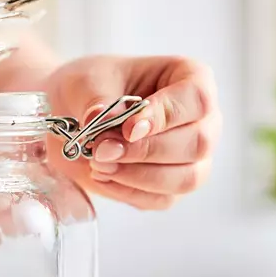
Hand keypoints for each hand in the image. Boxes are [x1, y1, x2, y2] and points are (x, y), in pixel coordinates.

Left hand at [44, 56, 220, 209]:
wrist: (73, 114)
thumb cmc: (91, 87)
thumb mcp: (88, 82)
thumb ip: (98, 101)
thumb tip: (98, 118)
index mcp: (190, 78)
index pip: (197, 98)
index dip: (165, 116)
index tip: (128, 128)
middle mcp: (202, 119)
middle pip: (198, 143)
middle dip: (146, 151)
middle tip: (102, 150)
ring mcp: (193, 157)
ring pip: (186, 178)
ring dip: (138, 176)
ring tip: (98, 164)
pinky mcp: (173, 186)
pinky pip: (162, 199)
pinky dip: (129, 191)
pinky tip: (102, 177)